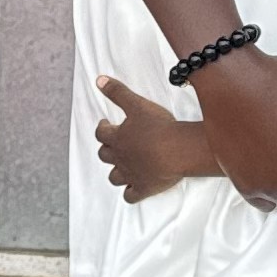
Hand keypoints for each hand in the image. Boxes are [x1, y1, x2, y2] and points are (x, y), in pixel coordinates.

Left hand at [94, 78, 209, 202]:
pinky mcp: (143, 188)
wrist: (177, 151)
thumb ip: (117, 92)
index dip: (102, 128)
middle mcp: (120, 158)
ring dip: (116, 172)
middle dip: (107, 149)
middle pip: (105, 155)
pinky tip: (133, 189)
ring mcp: (130, 175)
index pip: (101, 133)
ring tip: (123, 166)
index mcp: (117, 138)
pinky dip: (129, 193)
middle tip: (114, 144)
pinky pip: (130, 196)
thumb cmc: (159, 127)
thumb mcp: (136, 104)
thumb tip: (99, 80)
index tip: (106, 124)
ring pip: (115, 177)